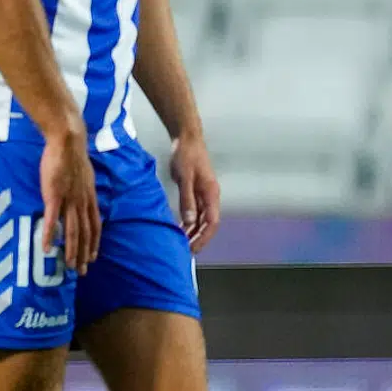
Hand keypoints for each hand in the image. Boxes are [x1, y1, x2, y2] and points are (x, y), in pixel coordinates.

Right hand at [38, 122, 100, 273]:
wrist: (68, 142)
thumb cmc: (73, 154)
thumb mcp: (85, 173)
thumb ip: (83, 185)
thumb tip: (82, 191)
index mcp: (89, 197)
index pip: (95, 225)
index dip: (95, 242)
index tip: (94, 256)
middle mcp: (82, 203)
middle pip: (85, 233)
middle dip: (84, 253)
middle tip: (82, 271)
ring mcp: (68, 201)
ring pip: (72, 232)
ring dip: (72, 251)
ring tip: (70, 266)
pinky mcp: (53, 197)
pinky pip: (52, 221)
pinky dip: (50, 236)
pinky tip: (46, 248)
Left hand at [169, 131, 219, 251]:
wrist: (186, 138)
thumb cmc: (186, 155)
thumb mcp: (185, 177)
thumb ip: (187, 199)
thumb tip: (190, 222)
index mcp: (211, 194)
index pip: (211, 223)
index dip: (204, 237)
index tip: (193, 249)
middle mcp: (210, 196)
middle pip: (207, 224)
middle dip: (198, 238)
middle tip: (186, 252)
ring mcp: (204, 194)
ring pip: (201, 219)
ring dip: (193, 231)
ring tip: (182, 244)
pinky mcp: (195, 191)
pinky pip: (195, 211)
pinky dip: (189, 221)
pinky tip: (180, 228)